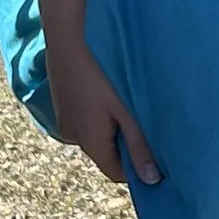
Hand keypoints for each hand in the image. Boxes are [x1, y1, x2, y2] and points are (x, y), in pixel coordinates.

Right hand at [44, 23, 160, 187]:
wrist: (68, 37)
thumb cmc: (102, 73)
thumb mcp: (127, 111)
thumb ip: (140, 146)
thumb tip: (152, 181)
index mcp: (90, 142)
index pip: (117, 173)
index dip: (137, 169)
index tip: (156, 154)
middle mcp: (74, 137)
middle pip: (105, 154)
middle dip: (125, 145)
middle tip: (145, 123)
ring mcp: (65, 121)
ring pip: (95, 136)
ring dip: (111, 127)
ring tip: (126, 106)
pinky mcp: (62, 105)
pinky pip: (84, 120)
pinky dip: (98, 115)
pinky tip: (107, 94)